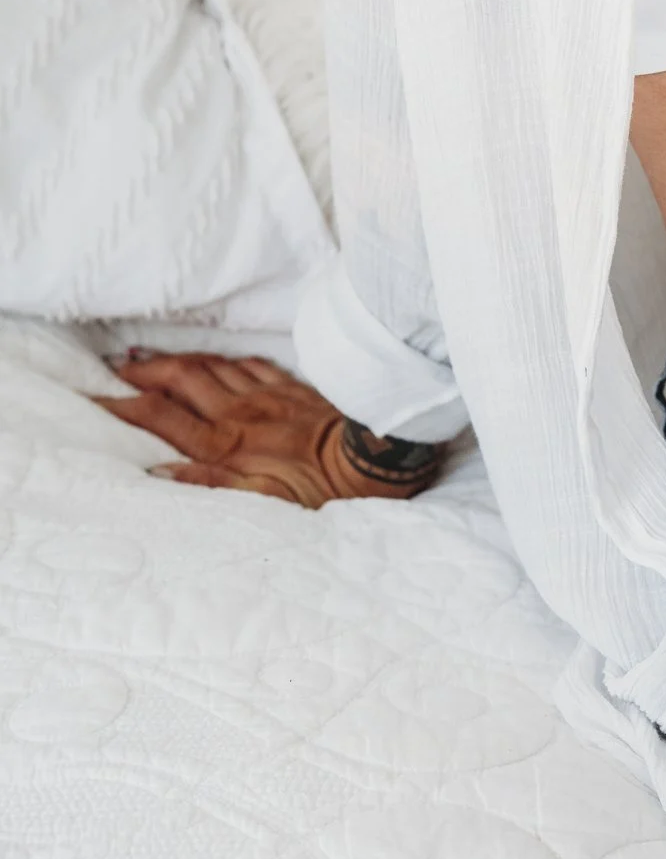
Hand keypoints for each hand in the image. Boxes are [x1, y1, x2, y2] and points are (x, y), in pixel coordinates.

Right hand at [93, 352, 440, 506]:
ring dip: (178, 360)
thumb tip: (158, 473)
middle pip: (180, 379)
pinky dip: (224, 359)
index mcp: (226, 443)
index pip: (162, 417)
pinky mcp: (291, 386)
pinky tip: (216, 360)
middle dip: (145, 371)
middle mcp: (240, 412)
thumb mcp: (262, 503)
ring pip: (211, 365)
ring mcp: (266, 394)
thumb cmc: (319, 489)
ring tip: (151, 356)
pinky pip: (249, 363)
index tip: (95, 398)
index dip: (125, 406)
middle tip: (115, 367)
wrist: (375, 460)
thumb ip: (209, 485)